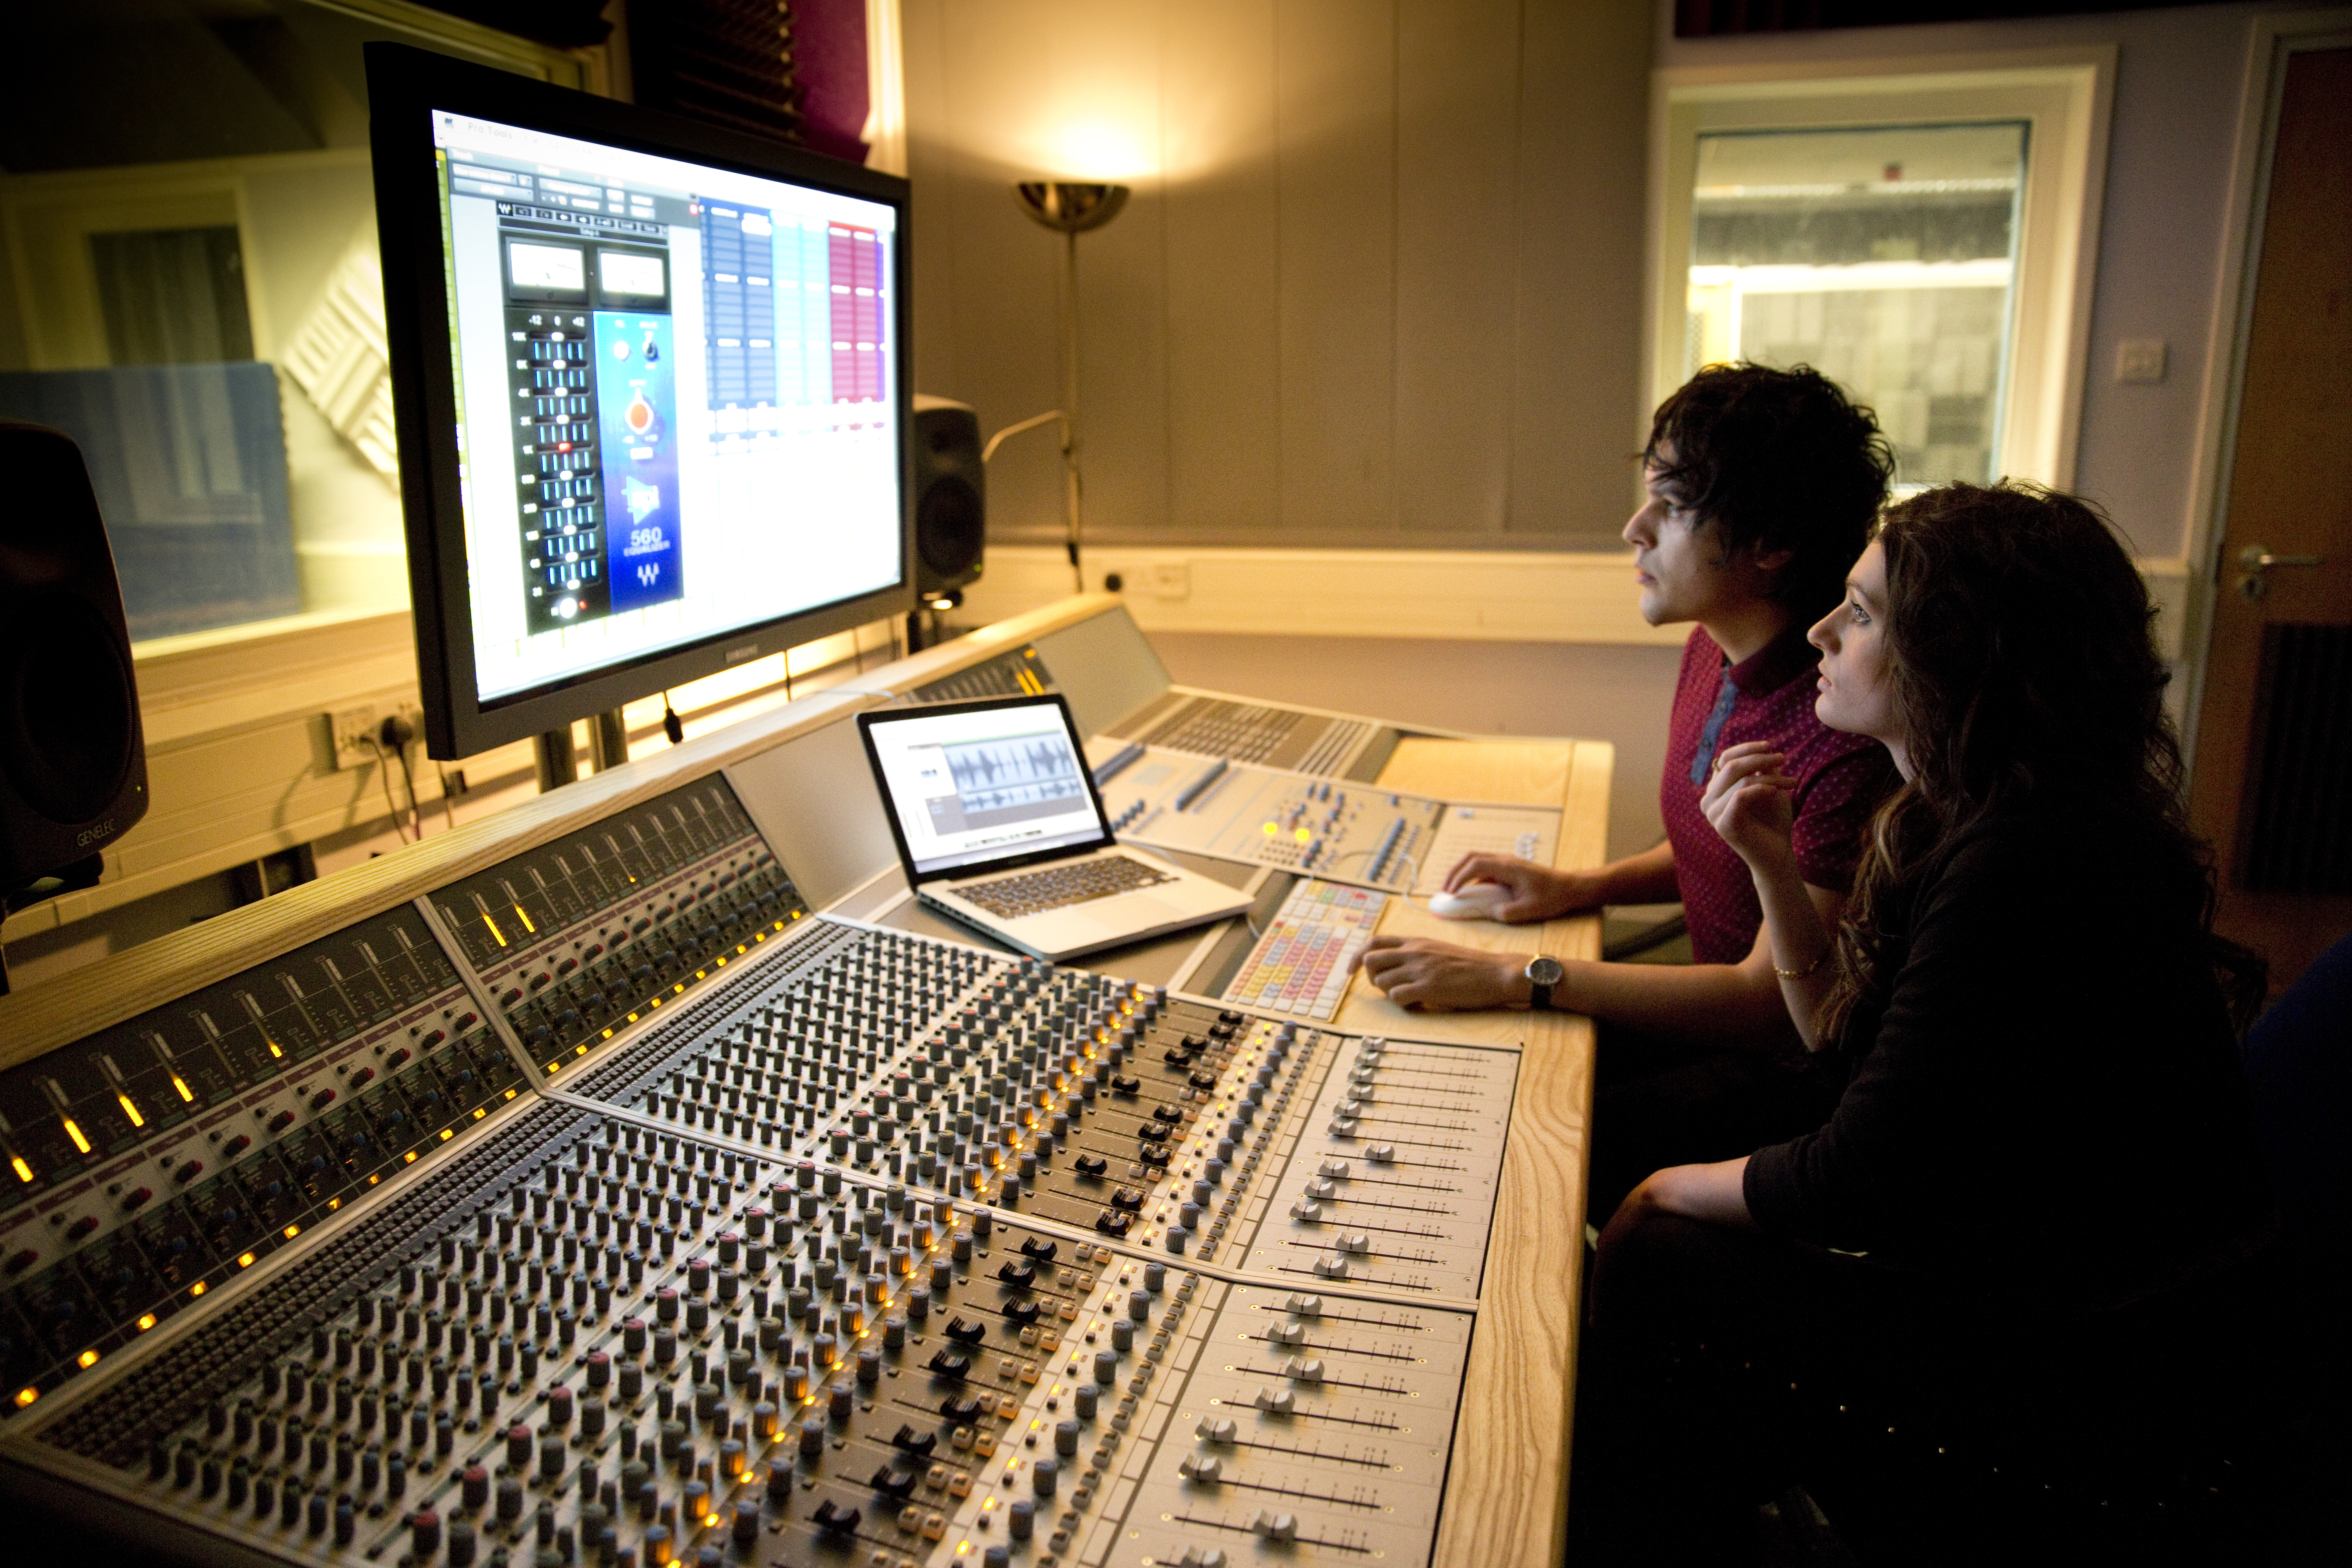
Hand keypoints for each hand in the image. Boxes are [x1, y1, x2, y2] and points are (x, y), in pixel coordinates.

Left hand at [1352, 936, 1530, 1010]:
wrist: (1494, 972)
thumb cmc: (1468, 964)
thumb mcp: (1436, 948)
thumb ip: (1414, 952)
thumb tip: (1392, 963)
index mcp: (1415, 941)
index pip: (1373, 942)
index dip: (1357, 956)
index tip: (1351, 970)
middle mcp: (1413, 952)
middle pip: (1370, 961)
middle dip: (1371, 978)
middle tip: (1387, 988)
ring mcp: (1420, 969)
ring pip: (1381, 981)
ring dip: (1389, 993)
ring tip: (1409, 996)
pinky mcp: (1428, 987)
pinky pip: (1397, 997)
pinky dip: (1402, 1004)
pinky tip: (1418, 1003)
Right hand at [1439, 854, 1592, 922]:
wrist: (1570, 888)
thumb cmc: (1553, 897)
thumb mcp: (1529, 910)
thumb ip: (1506, 913)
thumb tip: (1488, 913)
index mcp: (1508, 867)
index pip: (1475, 865)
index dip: (1459, 878)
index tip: (1450, 893)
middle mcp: (1505, 860)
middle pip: (1471, 857)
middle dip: (1454, 871)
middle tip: (1445, 889)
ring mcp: (1507, 862)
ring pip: (1477, 859)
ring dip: (1462, 872)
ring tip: (1453, 889)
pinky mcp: (1509, 868)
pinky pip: (1485, 868)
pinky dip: (1473, 877)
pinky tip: (1472, 892)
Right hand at [1699, 741, 1797, 871]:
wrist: (1776, 855)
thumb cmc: (1773, 822)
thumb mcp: (1769, 788)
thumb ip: (1761, 770)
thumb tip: (1763, 749)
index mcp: (1716, 790)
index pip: (1725, 759)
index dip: (1747, 748)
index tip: (1771, 746)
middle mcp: (1708, 800)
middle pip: (1731, 766)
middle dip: (1759, 758)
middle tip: (1783, 759)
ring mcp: (1713, 813)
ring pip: (1740, 780)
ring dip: (1770, 777)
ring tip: (1791, 782)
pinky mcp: (1724, 825)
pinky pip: (1740, 797)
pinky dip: (1760, 789)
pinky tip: (1775, 791)